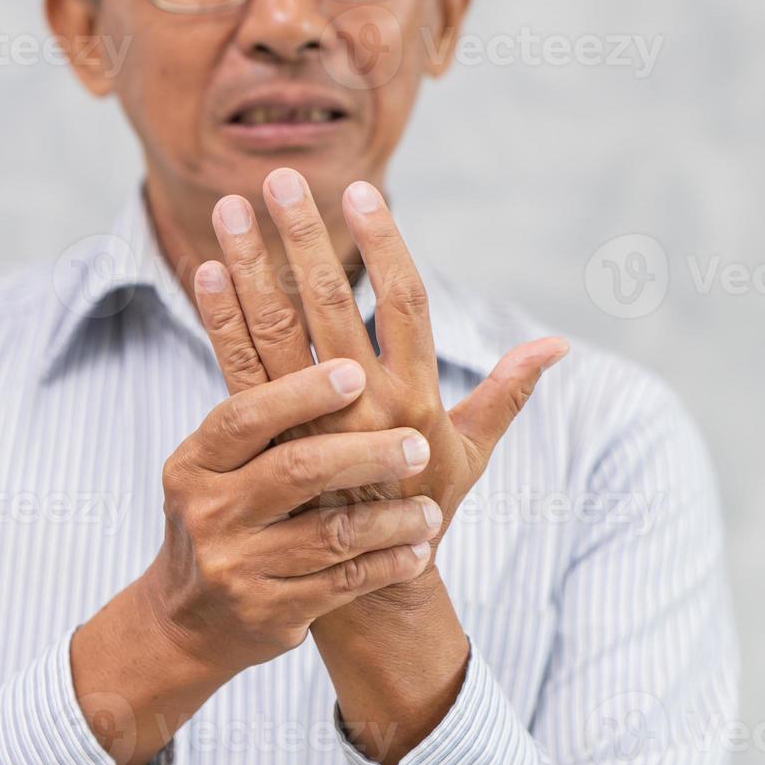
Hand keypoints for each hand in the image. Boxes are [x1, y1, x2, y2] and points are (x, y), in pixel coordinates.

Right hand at [71, 359, 440, 764]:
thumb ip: (264, 413)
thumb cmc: (224, 516)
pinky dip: (386, 565)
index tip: (356, 373)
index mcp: (196, 464)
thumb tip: (314, 333)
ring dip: (391, 521)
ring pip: (330, 534)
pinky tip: (416, 551)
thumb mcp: (217, 465)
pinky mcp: (267, 613)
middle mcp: (209, 512)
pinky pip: (342, 584)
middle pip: (296, 470)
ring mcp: (235, 566)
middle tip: (418, 446)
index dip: (301, 393)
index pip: (247, 416)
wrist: (187, 620)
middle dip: (366, 455)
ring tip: (430, 510)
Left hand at [192, 168, 568, 544]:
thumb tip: (559, 345)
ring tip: (232, 207)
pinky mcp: (266, 441)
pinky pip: (238, 371)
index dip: (384, 245)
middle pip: (330, 303)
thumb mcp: (474, 451)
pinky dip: (221, 319)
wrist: (366, 585)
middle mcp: (362, 405)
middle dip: (305, 237)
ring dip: (252, 264)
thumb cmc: (426, 506)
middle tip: (282, 178)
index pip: (404, 304)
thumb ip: (508, 391)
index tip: (363, 193)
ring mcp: (309, 423)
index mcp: (416, 398)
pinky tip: (206, 271)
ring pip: (276, 328)